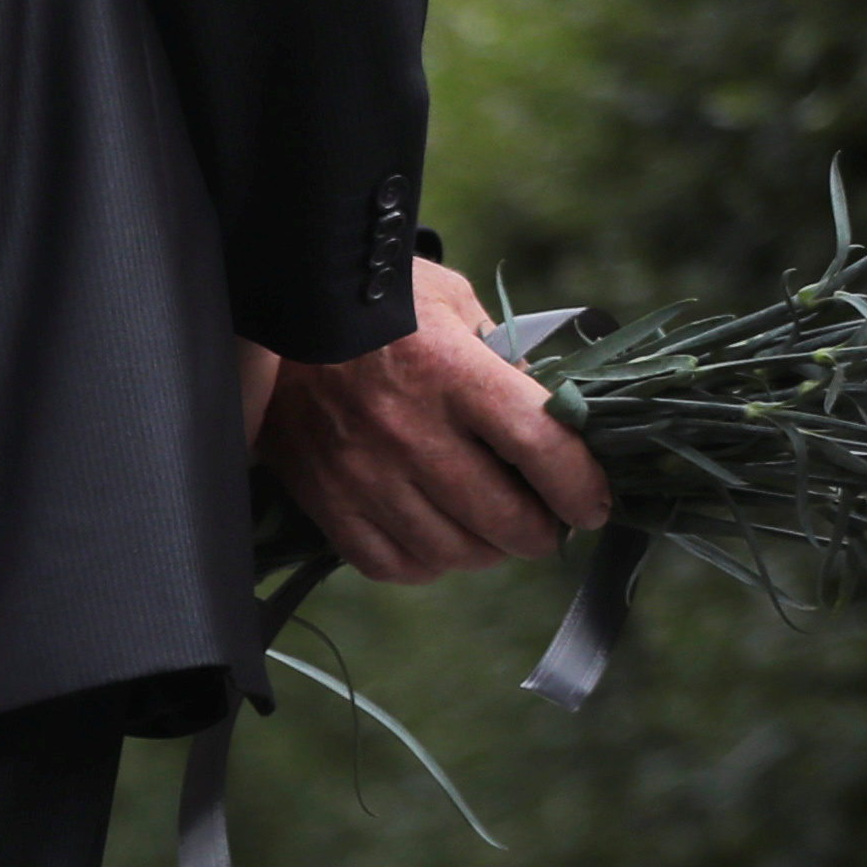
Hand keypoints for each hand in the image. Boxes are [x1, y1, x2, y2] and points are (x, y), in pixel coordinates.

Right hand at [250, 255, 614, 583]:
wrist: (274, 318)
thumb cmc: (376, 306)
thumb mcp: (452, 302)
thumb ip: (505, 358)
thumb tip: (552, 419)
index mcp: (452, 370)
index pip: (539, 445)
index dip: (580, 486)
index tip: (592, 503)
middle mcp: (408, 429)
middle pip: (501, 516)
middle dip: (540, 532)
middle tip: (546, 526)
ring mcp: (363, 472)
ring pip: (452, 551)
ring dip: (486, 552)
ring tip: (492, 534)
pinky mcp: (327, 500)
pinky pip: (392, 564)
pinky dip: (427, 564)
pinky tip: (437, 541)